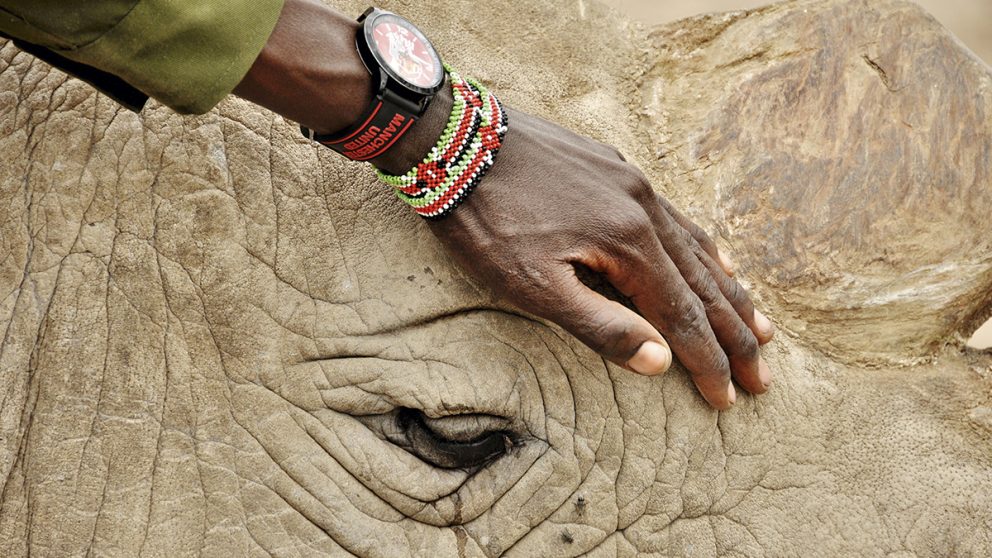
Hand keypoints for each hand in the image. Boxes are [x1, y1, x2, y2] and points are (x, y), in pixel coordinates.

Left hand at [428, 108, 775, 408]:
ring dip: (729, 294)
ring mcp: (633, 184)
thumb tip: (662, 362)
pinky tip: (718, 258)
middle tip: (762, 377)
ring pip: (696, 250)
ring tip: (760, 326)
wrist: (454, 140)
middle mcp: (644, 209)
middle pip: (702, 286)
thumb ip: (600, 325)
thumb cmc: (486, 220)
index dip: (707, 362)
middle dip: (734, 336)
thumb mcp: (531, 285)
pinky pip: (676, 217)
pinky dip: (703, 248)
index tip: (729, 398)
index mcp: (627, 243)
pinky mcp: (616, 170)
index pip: (681, 317)